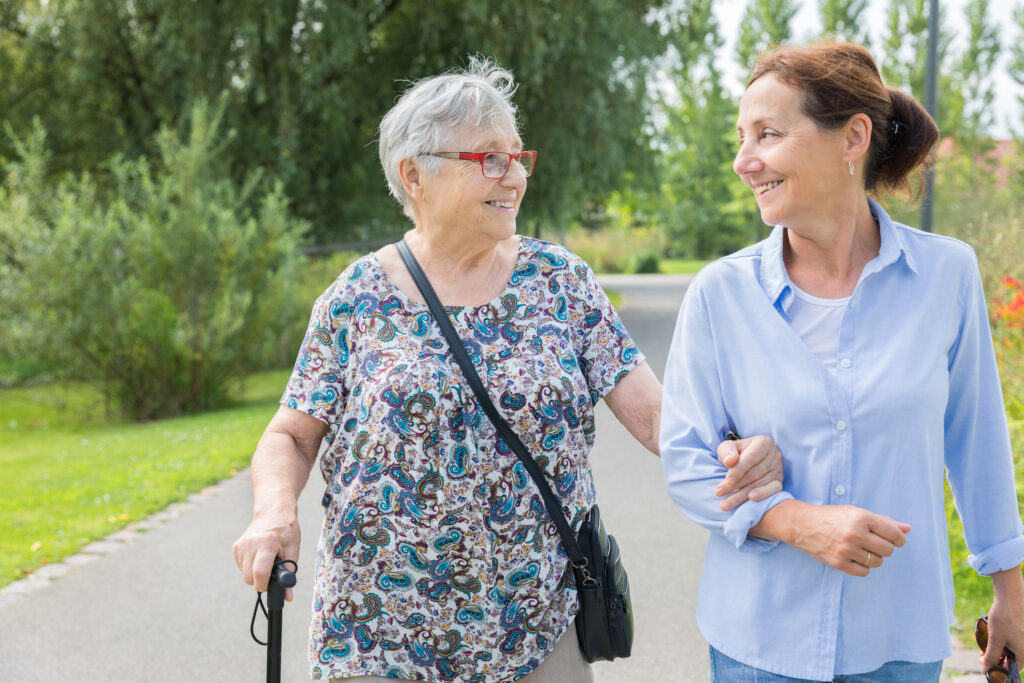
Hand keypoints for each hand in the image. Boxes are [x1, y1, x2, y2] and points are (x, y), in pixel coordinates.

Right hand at [232, 507, 300, 601]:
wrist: (273, 513)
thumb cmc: (286, 532)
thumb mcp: (293, 550)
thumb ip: (289, 574)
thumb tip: (288, 597)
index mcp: (267, 543)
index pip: (259, 573)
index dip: (264, 585)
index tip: (270, 585)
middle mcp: (250, 544)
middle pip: (249, 578)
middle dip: (260, 581)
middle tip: (272, 571)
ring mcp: (241, 545)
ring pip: (244, 575)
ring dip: (255, 573)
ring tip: (266, 559)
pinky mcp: (235, 547)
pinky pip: (241, 567)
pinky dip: (250, 566)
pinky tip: (258, 555)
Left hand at [715, 435, 783, 510]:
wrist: (747, 459)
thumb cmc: (736, 452)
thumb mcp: (728, 447)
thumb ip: (727, 452)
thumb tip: (729, 461)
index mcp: (763, 443)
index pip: (751, 458)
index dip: (737, 471)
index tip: (725, 481)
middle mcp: (774, 455)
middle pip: (754, 473)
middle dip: (735, 485)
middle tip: (719, 493)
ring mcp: (778, 469)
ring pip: (760, 483)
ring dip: (742, 495)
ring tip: (725, 503)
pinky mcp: (779, 481)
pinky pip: (774, 490)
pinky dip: (763, 494)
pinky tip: (750, 499)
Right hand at [785, 503, 909, 576]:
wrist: (803, 525)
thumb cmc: (832, 517)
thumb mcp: (856, 513)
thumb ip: (883, 521)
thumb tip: (907, 529)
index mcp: (861, 518)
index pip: (894, 534)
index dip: (898, 538)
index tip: (895, 539)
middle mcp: (854, 534)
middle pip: (888, 550)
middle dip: (885, 547)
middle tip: (875, 543)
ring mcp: (846, 550)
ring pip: (877, 562)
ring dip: (874, 557)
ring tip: (863, 549)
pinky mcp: (839, 563)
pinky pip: (865, 572)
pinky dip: (864, 566)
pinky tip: (856, 557)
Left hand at [981, 568, 1023, 671]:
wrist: (1010, 596)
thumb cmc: (1004, 618)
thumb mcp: (995, 640)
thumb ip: (991, 656)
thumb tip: (987, 669)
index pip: (1014, 668)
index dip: (999, 668)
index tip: (986, 664)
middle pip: (1011, 658)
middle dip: (996, 657)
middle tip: (982, 655)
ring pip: (1010, 648)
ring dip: (997, 649)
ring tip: (984, 646)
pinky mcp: (1021, 628)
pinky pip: (1011, 640)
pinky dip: (1001, 640)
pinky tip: (992, 636)